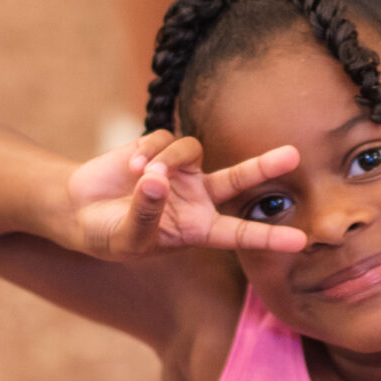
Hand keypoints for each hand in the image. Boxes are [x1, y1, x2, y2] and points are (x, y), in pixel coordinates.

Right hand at [64, 132, 305, 257]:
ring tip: (142, 175)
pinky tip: (131, 166)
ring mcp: (179, 171)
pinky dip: (149, 150)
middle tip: (294, 155)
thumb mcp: (127, 237)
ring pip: (192, 150)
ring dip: (168, 160)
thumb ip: (145, 212)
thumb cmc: (107, 235)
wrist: (78, 209)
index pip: (239, 234)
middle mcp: (195, 197)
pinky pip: (166, 137)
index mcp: (196, 229)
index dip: (268, 238)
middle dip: (264, 165)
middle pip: (238, 179)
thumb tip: (158, 177)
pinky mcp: (159, 147)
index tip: (301, 242)